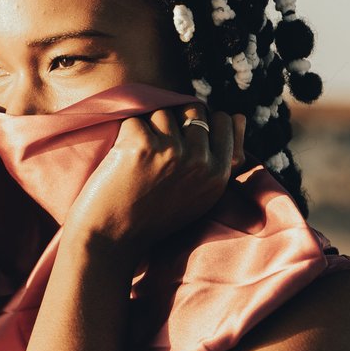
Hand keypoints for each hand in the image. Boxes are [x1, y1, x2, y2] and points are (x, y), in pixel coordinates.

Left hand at [62, 103, 246, 259]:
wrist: (111, 241)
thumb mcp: (199, 194)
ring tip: (137, 160)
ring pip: (162, 112)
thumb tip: (238, 115)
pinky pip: (134, 120)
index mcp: (219, 173)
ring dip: (146, 128)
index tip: (179, 141)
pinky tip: (120, 162)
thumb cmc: (152, 217)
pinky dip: (123, 135)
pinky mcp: (142, 146)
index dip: (197, 124)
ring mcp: (172, 152)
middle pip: (192, 109)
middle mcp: (201, 161)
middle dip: (172, 121)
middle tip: (154, 149)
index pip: (222, 120)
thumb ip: (220, 158)